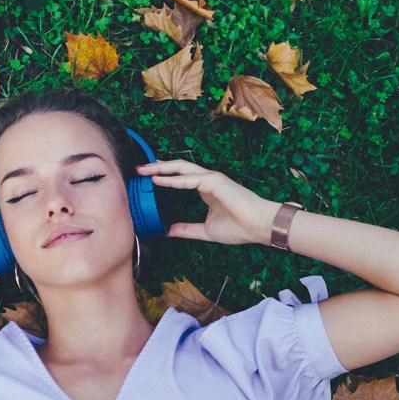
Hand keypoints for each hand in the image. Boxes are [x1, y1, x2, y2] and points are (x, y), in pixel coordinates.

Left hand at [136, 160, 279, 245]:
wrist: (259, 227)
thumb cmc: (240, 228)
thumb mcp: (206, 231)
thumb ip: (187, 230)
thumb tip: (167, 231)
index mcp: (207, 190)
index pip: (181, 178)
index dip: (164, 176)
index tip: (148, 179)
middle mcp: (208, 181)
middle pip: (178, 169)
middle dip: (158, 168)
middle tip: (139, 170)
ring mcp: (212, 179)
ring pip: (182, 168)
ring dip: (162, 168)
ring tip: (144, 170)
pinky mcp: (216, 182)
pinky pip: (191, 179)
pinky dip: (174, 179)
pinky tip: (159, 180)